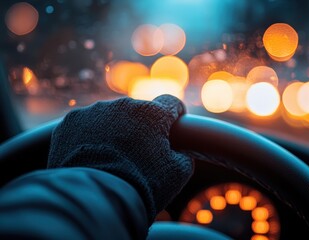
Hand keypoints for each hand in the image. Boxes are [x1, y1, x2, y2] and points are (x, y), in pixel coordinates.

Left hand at [47, 95, 192, 221]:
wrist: (94, 199)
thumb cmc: (141, 186)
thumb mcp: (178, 174)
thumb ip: (184, 155)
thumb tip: (180, 152)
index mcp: (153, 113)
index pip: (171, 103)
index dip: (174, 116)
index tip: (173, 127)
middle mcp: (123, 105)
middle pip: (138, 112)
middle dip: (140, 128)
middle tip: (138, 155)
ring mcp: (94, 112)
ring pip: (110, 118)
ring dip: (113, 132)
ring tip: (110, 161)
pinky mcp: (69, 123)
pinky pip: (85, 126)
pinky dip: (88, 139)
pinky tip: (90, 160)